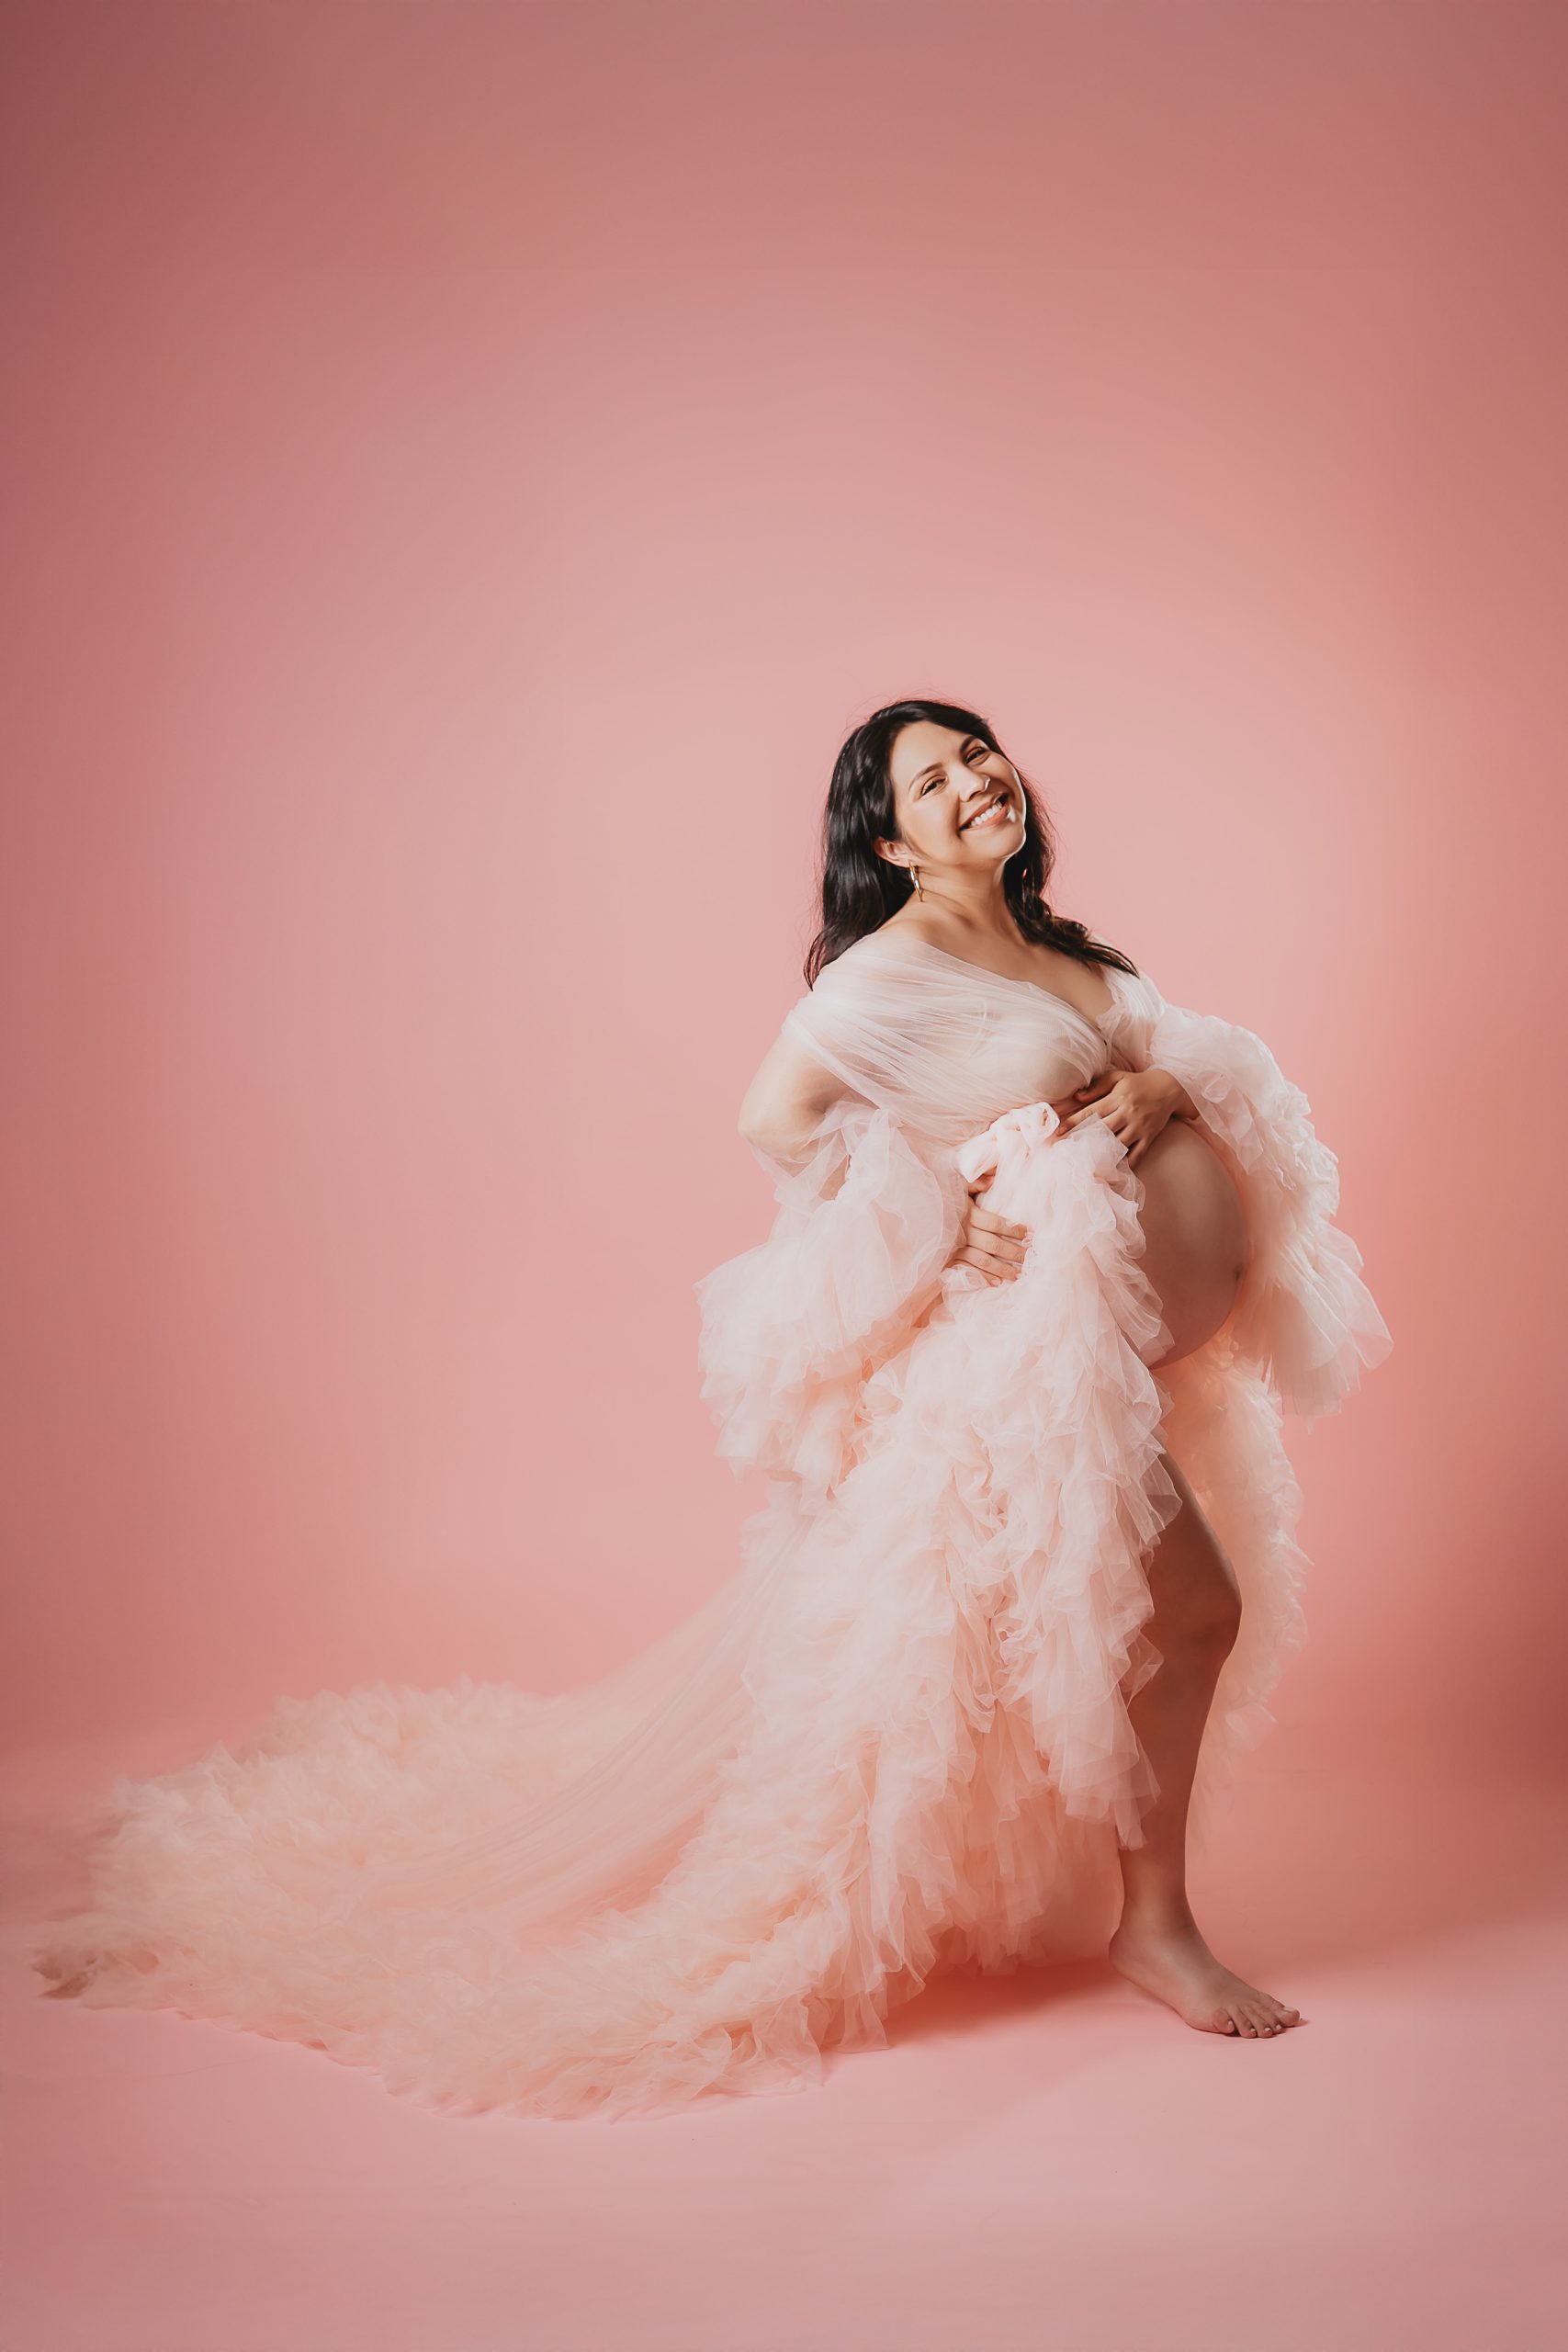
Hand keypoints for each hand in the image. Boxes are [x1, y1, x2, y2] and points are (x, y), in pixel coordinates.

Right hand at [947, 1183, 1028, 1284]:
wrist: (913, 1209)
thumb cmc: (938, 1194)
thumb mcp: (956, 1183)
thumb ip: (975, 1181)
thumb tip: (993, 1181)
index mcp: (967, 1213)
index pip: (995, 1223)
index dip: (1013, 1229)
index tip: (1027, 1233)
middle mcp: (962, 1231)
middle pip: (994, 1245)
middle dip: (1014, 1253)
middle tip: (1030, 1258)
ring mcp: (953, 1247)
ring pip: (982, 1260)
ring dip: (1002, 1269)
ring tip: (1017, 1275)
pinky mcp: (945, 1258)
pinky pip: (966, 1270)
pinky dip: (982, 1277)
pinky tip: (995, 1283)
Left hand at [1057, 1066, 1193, 1170]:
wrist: (1168, 1089)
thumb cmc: (1137, 1083)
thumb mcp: (1117, 1078)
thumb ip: (1097, 1086)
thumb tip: (1076, 1097)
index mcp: (1118, 1098)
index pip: (1092, 1112)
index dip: (1074, 1122)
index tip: (1059, 1132)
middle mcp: (1128, 1113)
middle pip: (1103, 1130)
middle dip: (1084, 1140)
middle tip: (1066, 1151)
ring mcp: (1139, 1127)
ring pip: (1119, 1144)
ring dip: (1103, 1154)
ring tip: (1087, 1164)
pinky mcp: (1149, 1137)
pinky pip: (1138, 1154)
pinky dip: (1127, 1164)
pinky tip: (1113, 1171)